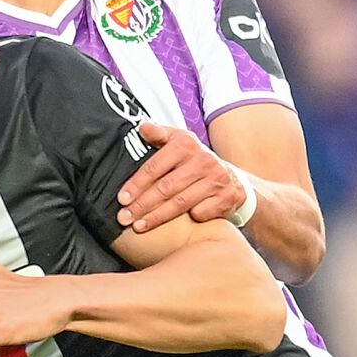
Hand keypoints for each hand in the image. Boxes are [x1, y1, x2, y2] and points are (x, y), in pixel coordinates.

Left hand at [117, 123, 249, 232]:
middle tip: (124, 218)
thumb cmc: (196, 161)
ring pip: (180, 204)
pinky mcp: (226, 197)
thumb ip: (160, 134)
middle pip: (165, 188)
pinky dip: (187, 220)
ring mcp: (216, 180)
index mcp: (186, 144)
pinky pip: (200, 213)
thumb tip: (143, 128)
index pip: (155, 167)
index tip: (122, 199)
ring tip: (138, 226)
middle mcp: (203, 160)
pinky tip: (174, 228)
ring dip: (156, 217)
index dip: (136, 184)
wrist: (233, 178)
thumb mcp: (180, 141)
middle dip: (142, 205)